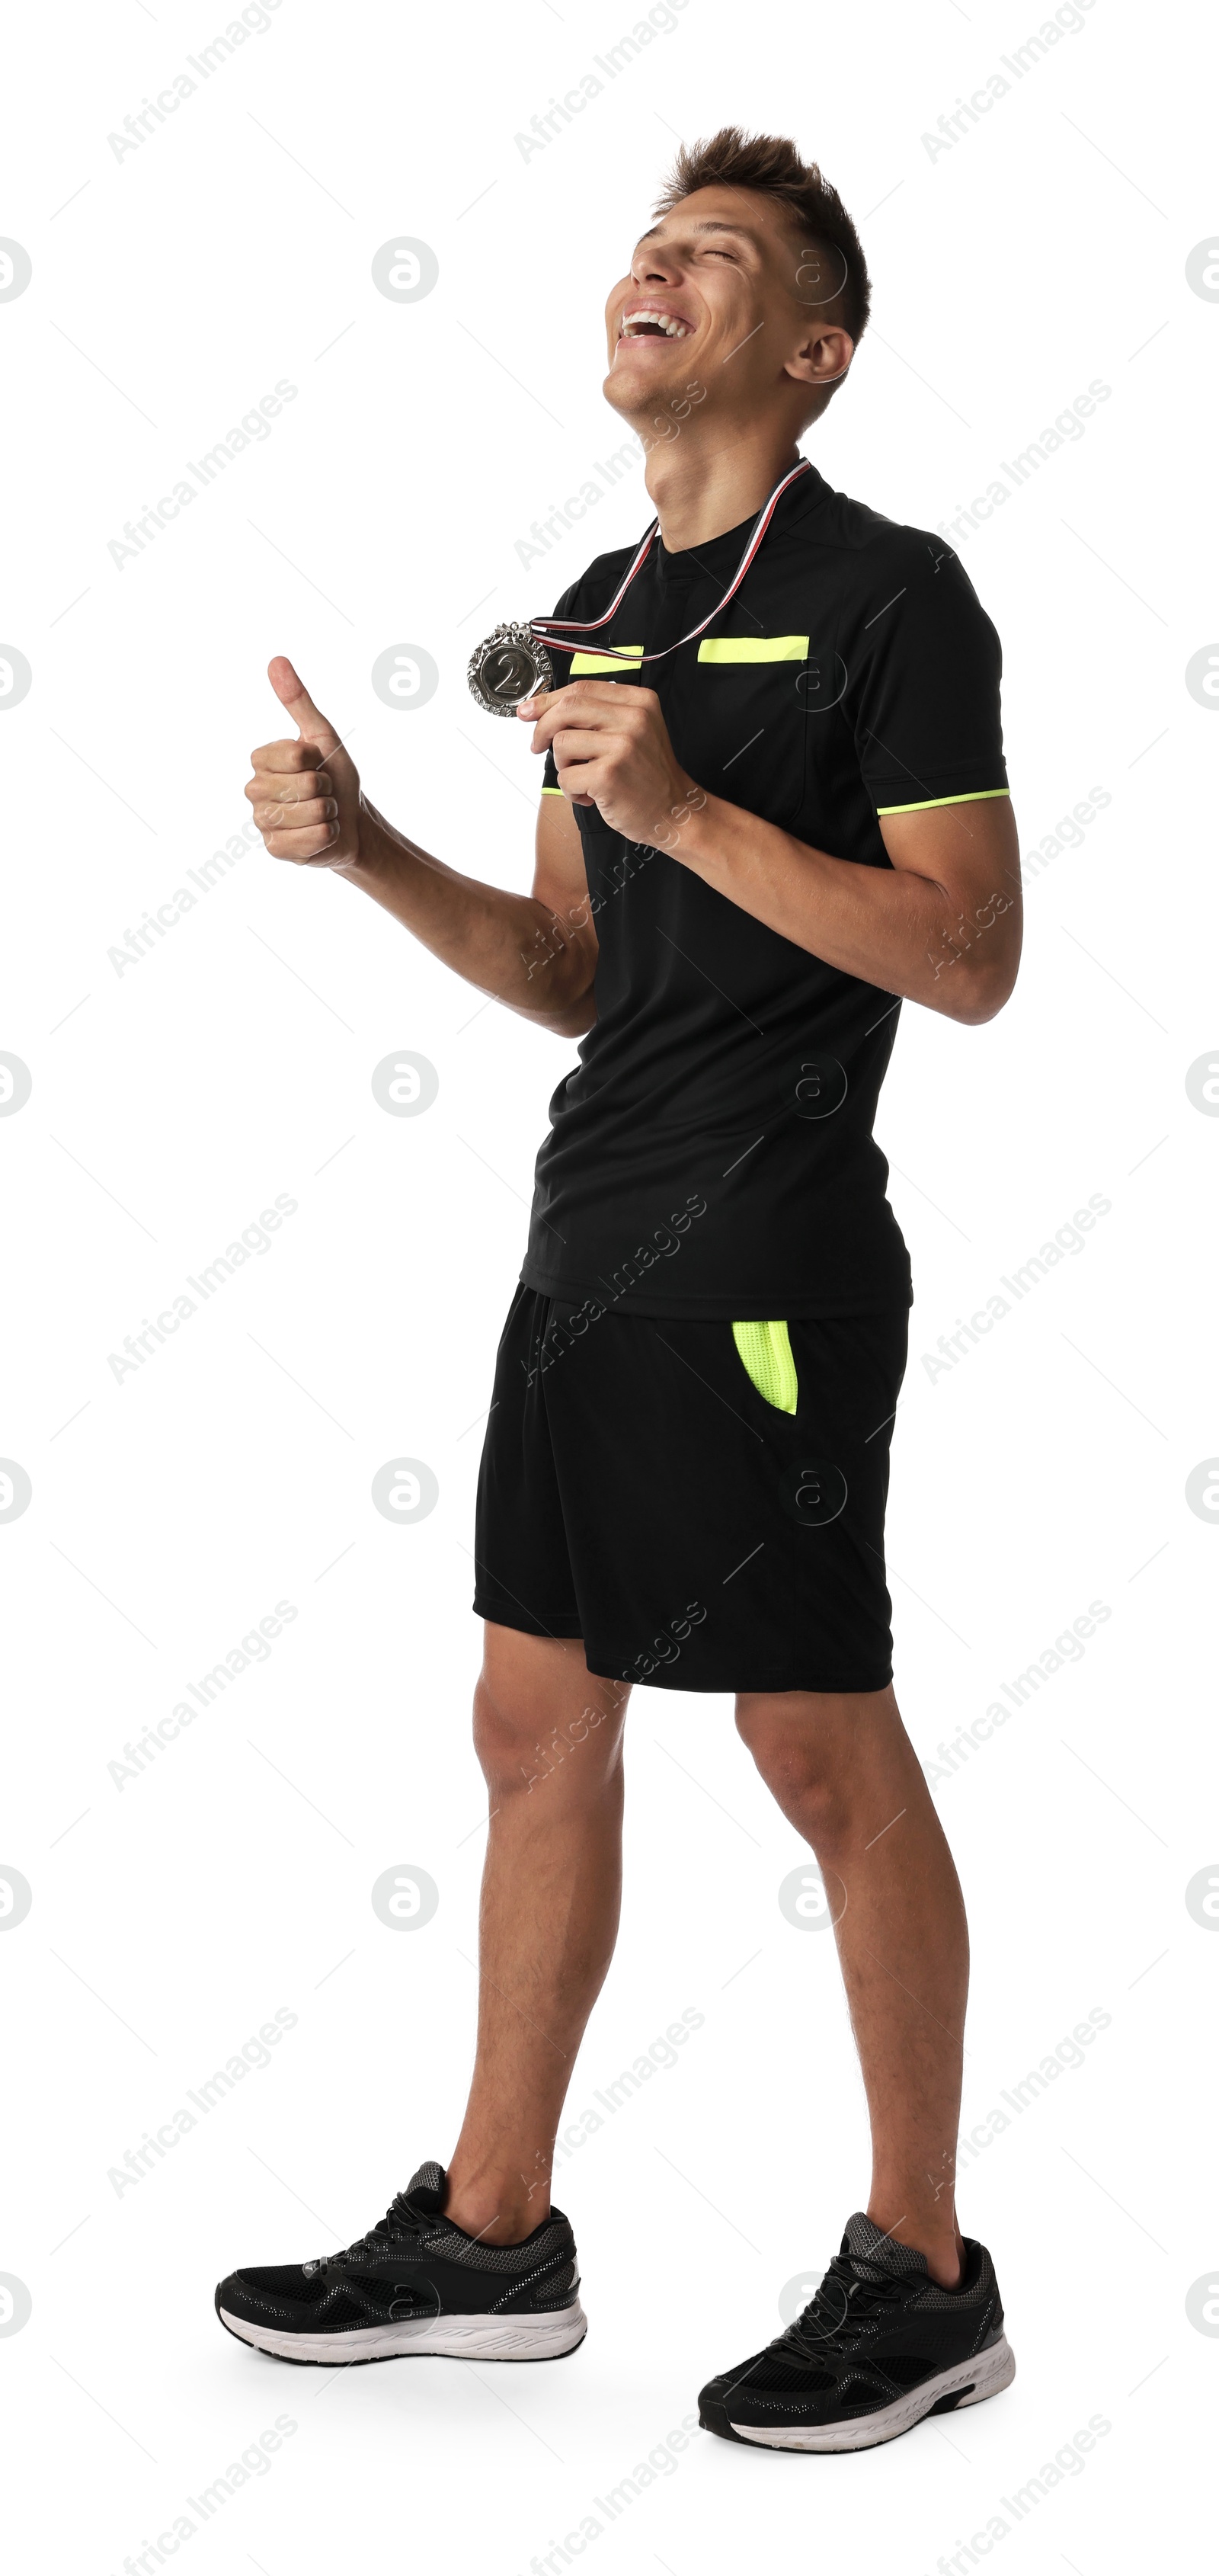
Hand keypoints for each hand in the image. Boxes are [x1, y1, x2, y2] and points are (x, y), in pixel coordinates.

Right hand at [245, 657, 362, 869]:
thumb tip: (276, 660)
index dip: (316, 761)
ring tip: (323, 813)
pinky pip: (305, 841)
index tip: (316, 765)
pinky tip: (321, 834)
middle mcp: (255, 790)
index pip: (294, 755)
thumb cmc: (335, 776)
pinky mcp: (274, 849)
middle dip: (325, 789)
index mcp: (261, 760)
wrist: (352, 822)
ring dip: (327, 814)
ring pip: (307, 814)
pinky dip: (324, 836)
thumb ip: (298, 701)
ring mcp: (262, 822)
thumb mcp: (321, 735)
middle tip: (322, 792)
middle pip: (303, 786)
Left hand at [519, 681, 702, 846]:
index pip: (582, 688)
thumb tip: (541, 709)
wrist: (675, 812)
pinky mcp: (609, 775)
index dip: (549, 700)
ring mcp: (622, 746)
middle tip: (537, 746)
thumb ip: (599, 715)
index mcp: (639, 702)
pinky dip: (570, 790)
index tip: (529, 711)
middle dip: (543, 727)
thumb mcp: (635, 731)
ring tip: (582, 777)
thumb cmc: (647, 775)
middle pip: (568, 708)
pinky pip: (565, 776)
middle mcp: (633, 719)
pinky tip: (589, 795)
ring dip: (562, 765)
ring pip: (562, 743)